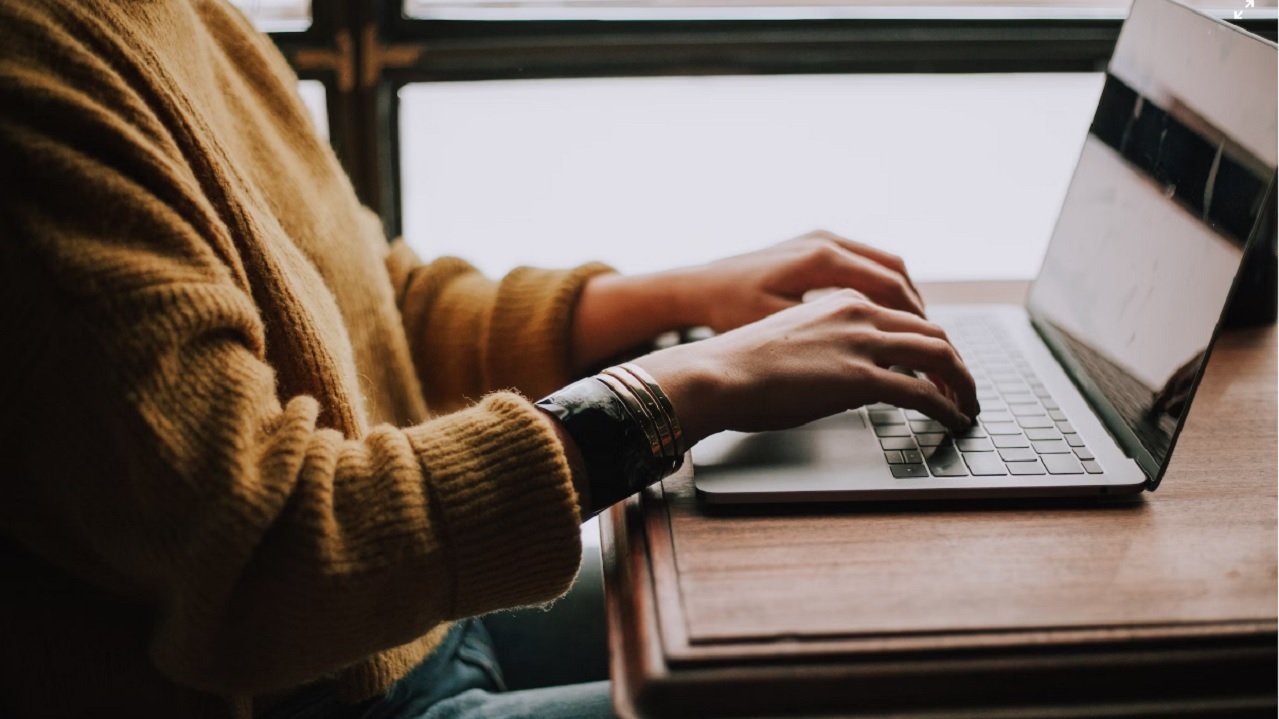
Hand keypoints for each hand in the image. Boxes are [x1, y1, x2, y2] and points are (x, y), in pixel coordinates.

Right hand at [631, 290, 978, 446]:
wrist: (716, 373)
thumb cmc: (738, 365)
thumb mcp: (790, 341)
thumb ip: (824, 346)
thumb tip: (838, 375)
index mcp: (841, 301)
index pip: (904, 316)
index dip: (929, 343)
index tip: (938, 366)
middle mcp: (858, 313)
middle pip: (931, 332)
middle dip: (956, 363)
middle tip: (964, 388)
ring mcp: (861, 343)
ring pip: (938, 355)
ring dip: (962, 383)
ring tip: (968, 406)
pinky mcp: (860, 377)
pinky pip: (923, 392)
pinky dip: (947, 406)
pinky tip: (953, 420)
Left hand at [673, 229, 925, 332]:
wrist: (697, 287)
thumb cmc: (730, 311)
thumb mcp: (781, 328)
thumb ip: (830, 337)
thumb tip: (878, 356)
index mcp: (822, 259)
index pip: (890, 287)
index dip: (916, 320)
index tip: (930, 348)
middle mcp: (826, 241)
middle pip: (894, 272)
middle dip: (917, 310)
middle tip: (932, 344)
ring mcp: (821, 239)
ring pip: (883, 264)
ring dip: (903, 297)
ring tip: (914, 332)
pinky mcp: (813, 244)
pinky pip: (864, 262)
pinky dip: (882, 287)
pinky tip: (883, 315)